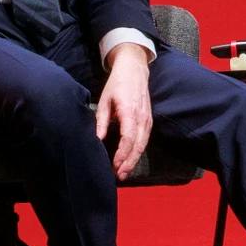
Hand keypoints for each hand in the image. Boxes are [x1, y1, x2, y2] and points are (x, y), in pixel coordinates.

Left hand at [94, 43, 152, 180]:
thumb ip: (102, 120)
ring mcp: (147, 119)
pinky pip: (145, 139)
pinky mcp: (149, 120)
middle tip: (119, 175)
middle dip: (129, 162)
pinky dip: (138, 151)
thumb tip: (97, 140)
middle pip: (138, 145)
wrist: (134, 69)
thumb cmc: (117, 84)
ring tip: (123, 172)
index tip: (114, 165)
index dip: (122, 154)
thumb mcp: (105, 100)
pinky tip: (130, 159)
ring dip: (134, 160)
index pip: (128, 138)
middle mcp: (141, 117)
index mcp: (129, 111)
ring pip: (143, 144)